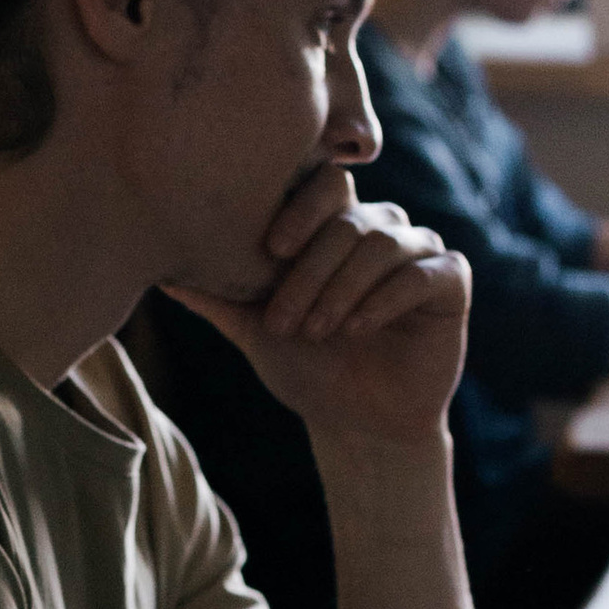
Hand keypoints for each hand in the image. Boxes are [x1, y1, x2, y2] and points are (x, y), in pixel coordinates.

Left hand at [170, 169, 468, 450]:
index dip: (299, 209)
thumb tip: (158, 271)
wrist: (358, 423)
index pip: (323, 184)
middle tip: (285, 323)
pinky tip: (357, 328)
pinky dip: (386, 298)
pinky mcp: (450, 280)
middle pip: (349, 220)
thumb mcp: (255, 329)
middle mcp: (380, 226)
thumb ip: (219, 295)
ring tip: (318, 331)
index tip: (271, 251)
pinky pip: (423, 271)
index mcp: (335, 224)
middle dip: (311, 273)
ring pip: (382, 243)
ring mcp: (419, 248)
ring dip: (342, 289)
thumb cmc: (306, 368)